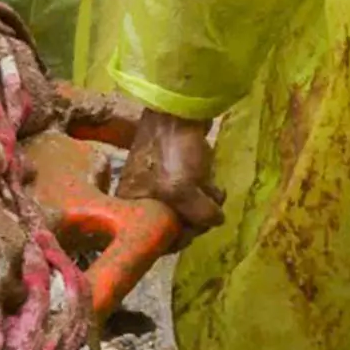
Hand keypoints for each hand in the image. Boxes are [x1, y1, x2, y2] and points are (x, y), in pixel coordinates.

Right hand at [114, 108, 225, 236]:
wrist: (178, 110)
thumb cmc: (173, 151)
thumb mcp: (183, 191)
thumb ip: (200, 216)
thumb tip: (216, 220)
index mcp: (132, 206)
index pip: (156, 238)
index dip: (179, 236)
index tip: (194, 227)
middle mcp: (142, 198)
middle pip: (174, 225)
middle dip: (196, 218)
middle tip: (207, 208)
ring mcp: (160, 184)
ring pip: (188, 208)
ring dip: (205, 203)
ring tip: (212, 189)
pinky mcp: (176, 171)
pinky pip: (194, 192)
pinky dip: (206, 190)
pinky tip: (213, 183)